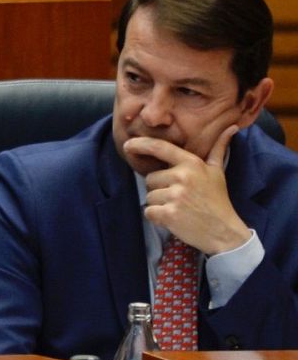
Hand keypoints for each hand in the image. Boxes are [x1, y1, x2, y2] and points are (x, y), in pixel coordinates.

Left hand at [128, 125, 251, 254]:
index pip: (159, 148)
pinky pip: (149, 211)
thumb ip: (218, 149)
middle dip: (160, 189)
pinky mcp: (169, 214)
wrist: (225, 232)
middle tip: (180, 198)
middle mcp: (182, 177)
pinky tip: (174, 219)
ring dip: (159, 204)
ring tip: (180, 208)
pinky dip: (157, 217)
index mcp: (192, 164)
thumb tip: (231, 127)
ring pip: (149, 196)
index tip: (127, 145)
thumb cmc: (218, 200)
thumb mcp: (218, 172)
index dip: (140, 144)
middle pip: (150, 178)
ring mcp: (176, 195)